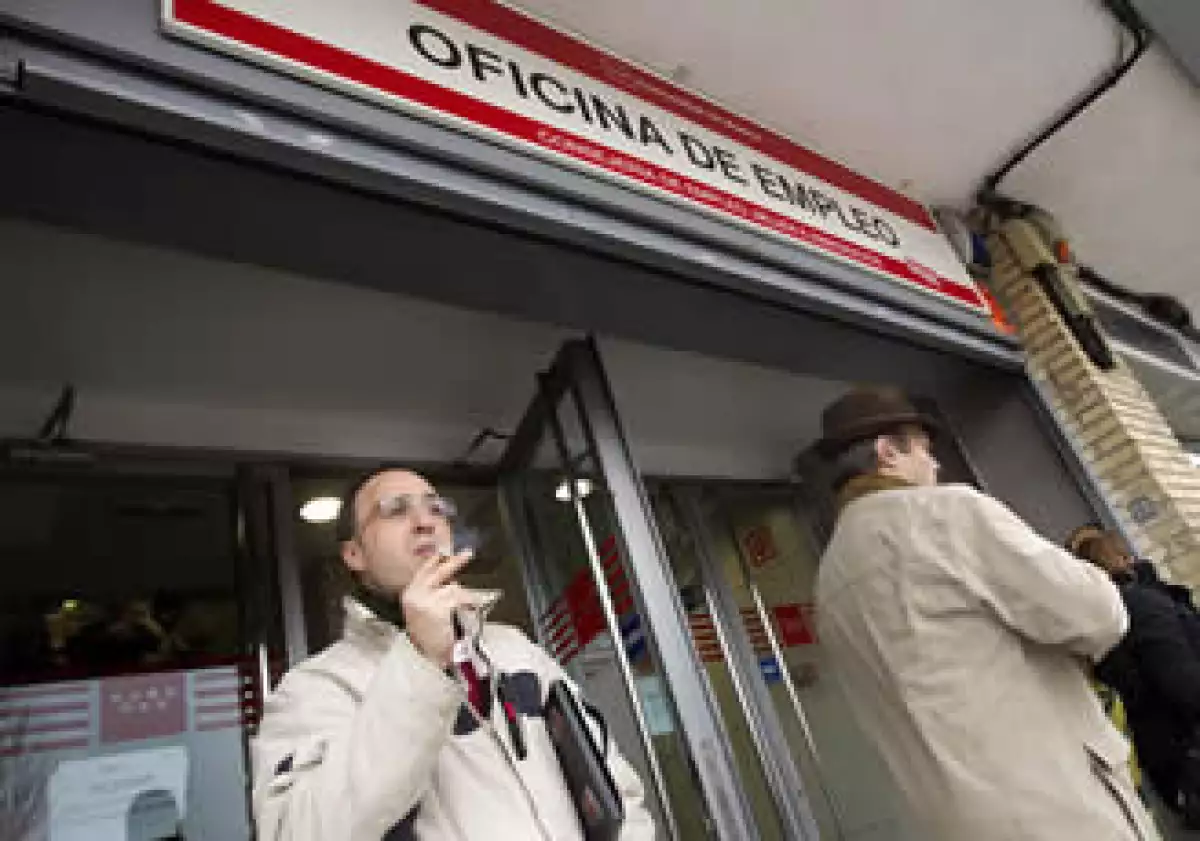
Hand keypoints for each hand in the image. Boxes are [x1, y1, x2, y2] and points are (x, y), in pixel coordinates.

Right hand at [401, 551, 486, 666]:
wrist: (430, 659)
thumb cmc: (429, 638)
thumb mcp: (423, 612)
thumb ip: (431, 594)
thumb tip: (450, 580)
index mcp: (409, 594)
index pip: (424, 569)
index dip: (436, 559)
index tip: (447, 551)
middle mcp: (415, 594)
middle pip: (438, 571)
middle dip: (455, 561)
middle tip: (468, 553)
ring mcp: (426, 599)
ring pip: (453, 587)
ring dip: (465, 596)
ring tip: (471, 604)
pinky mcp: (440, 607)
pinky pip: (460, 598)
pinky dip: (470, 602)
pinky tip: (473, 608)